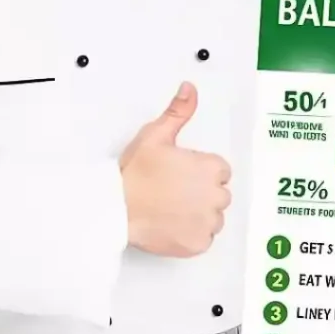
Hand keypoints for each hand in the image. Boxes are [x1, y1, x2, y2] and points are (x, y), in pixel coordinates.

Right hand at [120, 82, 231, 256]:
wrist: (115, 208)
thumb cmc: (134, 174)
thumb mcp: (155, 135)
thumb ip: (178, 112)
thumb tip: (189, 89)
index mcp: (210, 168)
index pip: (220, 170)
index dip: (200, 171)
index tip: (181, 174)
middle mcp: (215, 196)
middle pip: (219, 194)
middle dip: (201, 193)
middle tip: (172, 192)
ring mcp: (207, 222)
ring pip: (213, 217)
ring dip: (198, 214)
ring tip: (171, 209)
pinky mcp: (197, 244)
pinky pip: (203, 239)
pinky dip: (191, 235)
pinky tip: (172, 225)